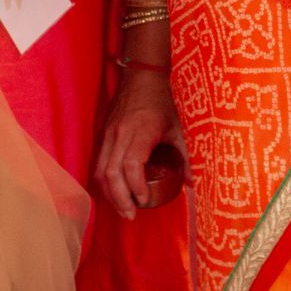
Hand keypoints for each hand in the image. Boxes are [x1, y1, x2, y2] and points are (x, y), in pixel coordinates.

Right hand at [95, 68, 182, 219]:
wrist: (141, 76)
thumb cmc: (161, 102)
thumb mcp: (177, 128)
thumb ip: (185, 155)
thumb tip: (193, 182)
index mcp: (141, 131)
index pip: (131, 165)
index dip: (135, 186)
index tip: (143, 199)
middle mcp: (121, 134)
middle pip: (112, 173)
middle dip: (119, 198)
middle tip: (130, 215)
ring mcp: (108, 134)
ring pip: (100, 170)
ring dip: (109, 193)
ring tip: (121, 208)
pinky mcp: (102, 134)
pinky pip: (97, 163)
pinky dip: (103, 181)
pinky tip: (112, 192)